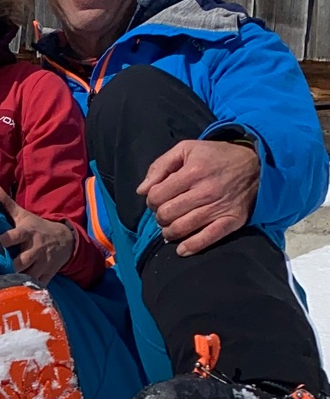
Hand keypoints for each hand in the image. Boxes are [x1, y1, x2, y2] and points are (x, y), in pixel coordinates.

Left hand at [0, 183, 76, 285]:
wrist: (65, 240)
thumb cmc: (36, 227)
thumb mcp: (23, 214)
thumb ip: (6, 202)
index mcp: (27, 233)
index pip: (13, 236)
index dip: (2, 241)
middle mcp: (35, 249)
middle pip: (21, 262)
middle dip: (8, 268)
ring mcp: (43, 263)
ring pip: (28, 276)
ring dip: (16, 281)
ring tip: (0, 286)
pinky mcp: (47, 275)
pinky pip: (36, 285)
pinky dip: (26, 289)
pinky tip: (15, 293)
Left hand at [137, 139, 259, 255]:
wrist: (256, 164)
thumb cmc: (215, 156)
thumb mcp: (185, 149)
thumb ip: (159, 166)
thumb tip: (142, 190)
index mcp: (192, 172)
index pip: (157, 196)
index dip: (150, 200)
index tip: (155, 200)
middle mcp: (206, 191)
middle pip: (167, 214)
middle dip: (159, 216)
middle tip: (163, 213)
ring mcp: (219, 207)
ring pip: (183, 228)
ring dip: (169, 232)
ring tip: (169, 228)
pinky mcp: (233, 220)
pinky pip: (209, 238)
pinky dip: (192, 247)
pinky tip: (182, 250)